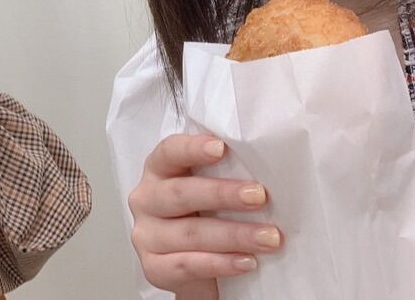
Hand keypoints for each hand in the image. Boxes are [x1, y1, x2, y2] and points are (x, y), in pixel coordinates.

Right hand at [129, 134, 281, 295]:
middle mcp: (146, 199)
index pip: (169, 152)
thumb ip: (224, 173)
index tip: (220, 147)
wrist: (198, 267)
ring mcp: (147, 236)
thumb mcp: (211, 190)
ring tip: (268, 237)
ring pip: (190, 233)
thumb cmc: (207, 216)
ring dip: (234, 235)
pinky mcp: (154, 268)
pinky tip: (246, 261)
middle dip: (222, 194)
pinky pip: (188, 265)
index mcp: (158, 170)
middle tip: (258, 196)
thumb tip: (266, 162)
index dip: (192, 148)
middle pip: (180, 193)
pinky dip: (220, 263)